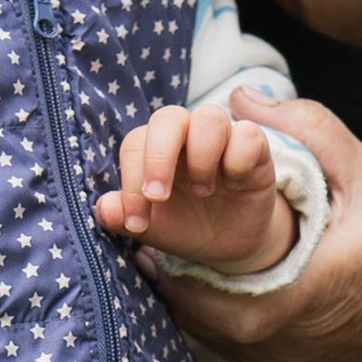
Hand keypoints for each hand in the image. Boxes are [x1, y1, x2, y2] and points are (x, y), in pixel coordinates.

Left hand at [98, 99, 292, 276]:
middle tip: (159, 197)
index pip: (135, 144)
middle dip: (159, 158)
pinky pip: (248, 134)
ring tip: (203, 191)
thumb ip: (124, 217)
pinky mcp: (255, 147)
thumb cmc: (184, 225)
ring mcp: (222, 137)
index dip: (130, 182)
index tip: (137, 223)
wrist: (228, 244)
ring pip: (210, 117)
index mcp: (154, 147)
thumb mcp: (152, 227)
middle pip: (168, 117)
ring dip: (201, 158)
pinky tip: (235, 184)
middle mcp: (186, 134)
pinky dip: (238, 160)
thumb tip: (105, 208)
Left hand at [144, 88, 361, 361]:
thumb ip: (310, 129)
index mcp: (277, 299)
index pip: (181, 271)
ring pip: (189, 313)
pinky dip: (203, 291)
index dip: (159, 229)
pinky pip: (212, 326)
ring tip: (178, 224)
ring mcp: (258, 359)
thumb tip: (242, 96)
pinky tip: (208, 255)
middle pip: (175, 292)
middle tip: (160, 203)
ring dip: (179, 269)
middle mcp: (257, 340)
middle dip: (165, 245)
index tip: (152, 193)